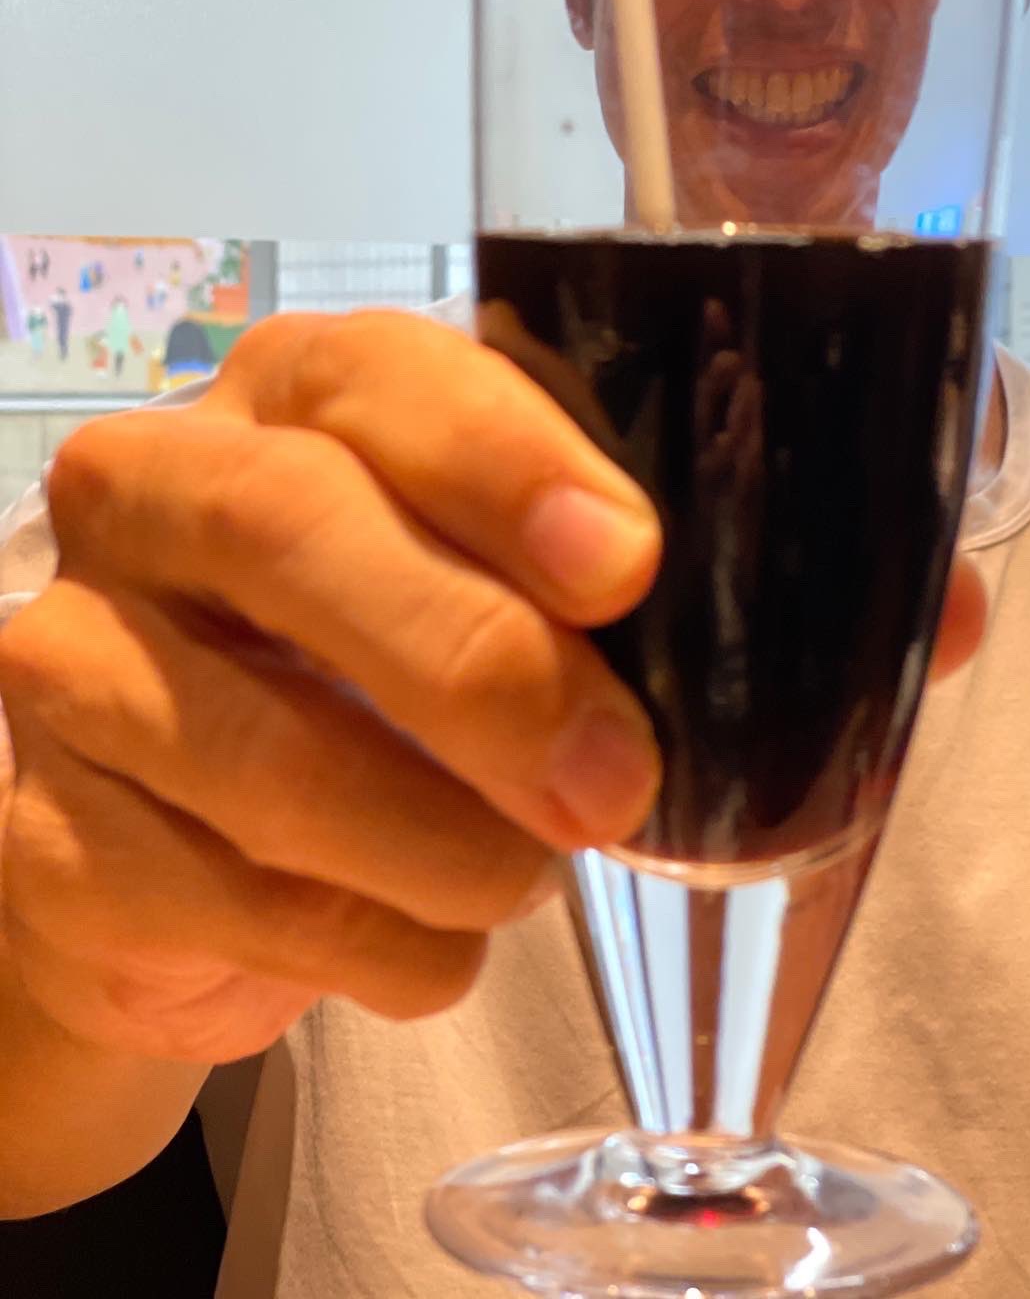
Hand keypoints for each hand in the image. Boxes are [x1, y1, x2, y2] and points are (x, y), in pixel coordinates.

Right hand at [0, 310, 663, 1065]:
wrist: (195, 844)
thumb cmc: (369, 675)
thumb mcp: (469, 584)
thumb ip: (548, 579)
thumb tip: (673, 634)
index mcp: (281, 397)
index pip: (376, 377)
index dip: (505, 462)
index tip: (625, 563)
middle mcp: (147, 495)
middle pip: (284, 529)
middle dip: (475, 663)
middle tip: (609, 777)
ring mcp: (72, 659)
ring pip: (259, 748)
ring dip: (438, 841)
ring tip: (533, 877)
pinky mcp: (43, 831)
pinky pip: (224, 899)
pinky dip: (376, 945)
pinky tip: (437, 946)